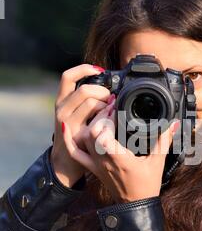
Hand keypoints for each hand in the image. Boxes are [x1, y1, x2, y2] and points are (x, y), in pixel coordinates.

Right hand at [51, 63, 112, 187]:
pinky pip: (97, 120)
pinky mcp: (77, 135)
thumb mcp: (75, 114)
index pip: (68, 77)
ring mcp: (68, 123)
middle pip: (84, 90)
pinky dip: (107, 118)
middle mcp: (61, 110)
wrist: (66, 161)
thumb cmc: (75, 134)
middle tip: (111, 98)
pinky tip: (111, 121)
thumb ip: (85, 100)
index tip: (99, 70)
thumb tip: (106, 86)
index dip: (83, 69)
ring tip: (111, 111)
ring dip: (106, 105)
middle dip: (102, 91)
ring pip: (91, 103)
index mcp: (61, 101)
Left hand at [61, 101, 179, 201]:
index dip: (106, 119)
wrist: (135, 206)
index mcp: (119, 158)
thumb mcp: (158, 161)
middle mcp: (103, 161)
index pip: (101, 135)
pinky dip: (68, 139)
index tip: (116, 109)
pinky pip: (75, 153)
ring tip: (101, 114)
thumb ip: (164, 139)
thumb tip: (172, 123)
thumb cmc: (147, 185)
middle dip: (100, 116)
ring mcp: (95, 165)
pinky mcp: (92, 167)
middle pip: (90, 132)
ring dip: (89, 123)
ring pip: (82, 139)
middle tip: (111, 107)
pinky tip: (67, 126)